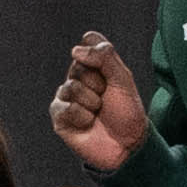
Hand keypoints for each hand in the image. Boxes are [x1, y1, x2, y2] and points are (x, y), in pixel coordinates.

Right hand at [48, 30, 148, 173]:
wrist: (128, 144)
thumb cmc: (127, 112)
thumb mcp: (123, 79)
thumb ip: (104, 57)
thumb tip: (75, 50)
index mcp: (93, 65)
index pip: (88, 42)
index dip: (100, 57)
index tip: (111, 74)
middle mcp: (77, 77)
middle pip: (79, 67)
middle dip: (98, 85)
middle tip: (106, 99)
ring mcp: (66, 96)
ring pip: (71, 87)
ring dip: (92, 102)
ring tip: (98, 113)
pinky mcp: (59, 116)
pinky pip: (66, 107)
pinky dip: (82, 117)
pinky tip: (88, 123)